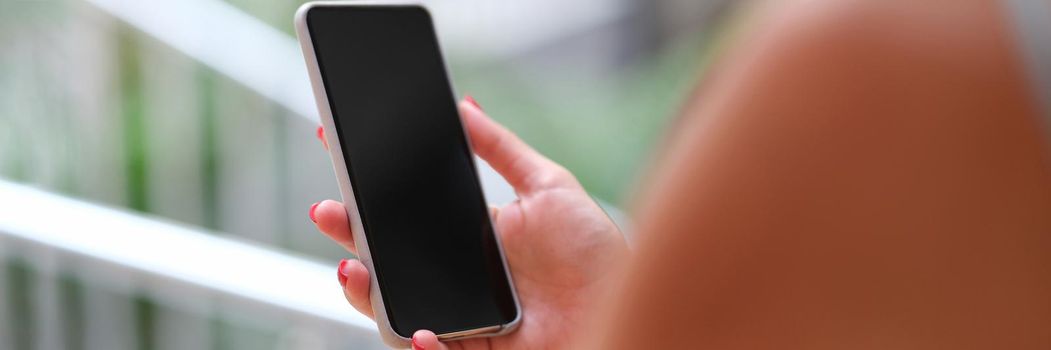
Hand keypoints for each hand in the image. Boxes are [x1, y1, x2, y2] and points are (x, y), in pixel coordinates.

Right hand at [310, 97, 628, 348]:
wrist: (628, 301)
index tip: (339, 176)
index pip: (403, 225)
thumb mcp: (548, 186)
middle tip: (329, 215)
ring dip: (369, 296)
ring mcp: (462, 322)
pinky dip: (423, 347)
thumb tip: (464, 107)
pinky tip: (424, 332)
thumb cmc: (595, 252)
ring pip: (397, 315)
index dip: (366, 206)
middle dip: (350, 244)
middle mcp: (457, 284)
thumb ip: (501, 149)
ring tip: (357, 271)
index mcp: (467, 243)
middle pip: (387, 270)